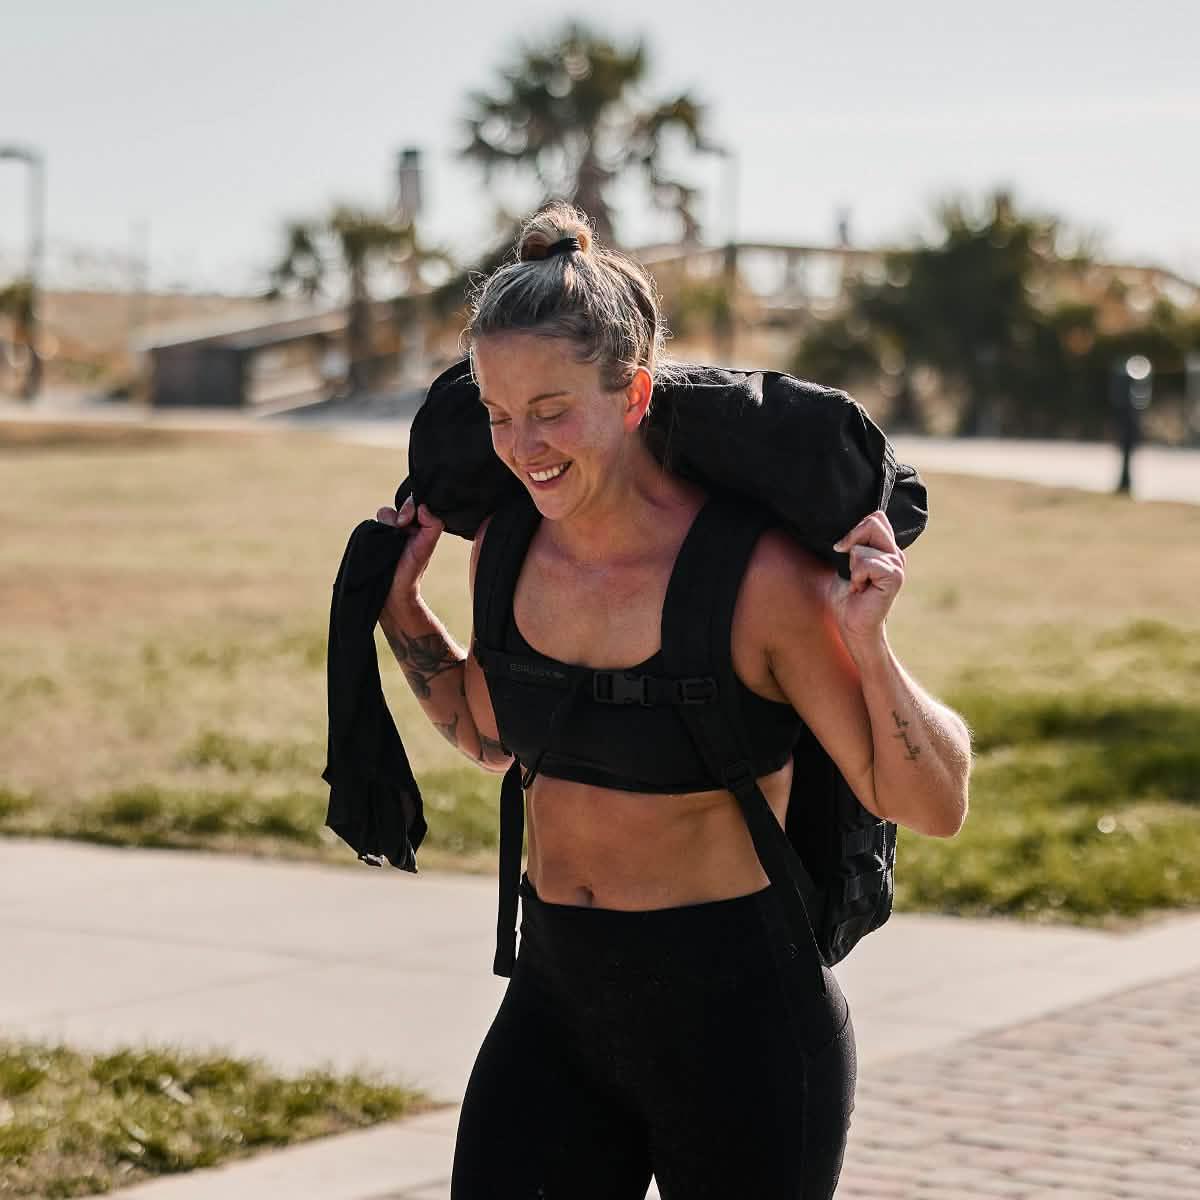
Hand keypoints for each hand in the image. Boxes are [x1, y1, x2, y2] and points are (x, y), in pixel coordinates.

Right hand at [375, 497, 443, 614]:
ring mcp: (385, 533)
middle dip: (394, 516)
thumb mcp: (427, 547)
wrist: (392, 592)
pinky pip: (368, 526)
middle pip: (394, 508)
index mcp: (416, 527)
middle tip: (398, 527)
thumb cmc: (411, 571)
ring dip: (383, 523)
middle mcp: (400, 528)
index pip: (411, 505)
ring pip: (381, 515)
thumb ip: (432, 525)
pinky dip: (371, 530)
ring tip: (387, 539)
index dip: (407, 507)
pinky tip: (375, 541)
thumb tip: (422, 506)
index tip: (405, 520)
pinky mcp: (370, 540)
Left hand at [828, 510, 904, 649]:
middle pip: (873, 522)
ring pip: (862, 548)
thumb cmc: (846, 598)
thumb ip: (851, 545)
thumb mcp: (844, 565)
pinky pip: (866, 563)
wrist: (852, 625)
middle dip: (852, 541)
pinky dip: (856, 577)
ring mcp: (897, 564)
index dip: (855, 530)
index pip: (875, 518)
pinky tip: (861, 590)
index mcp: (885, 548)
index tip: (844, 550)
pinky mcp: (894, 576)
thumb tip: (845, 532)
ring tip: (858, 585)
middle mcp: (895, 554)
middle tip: (850, 567)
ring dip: (851, 568)